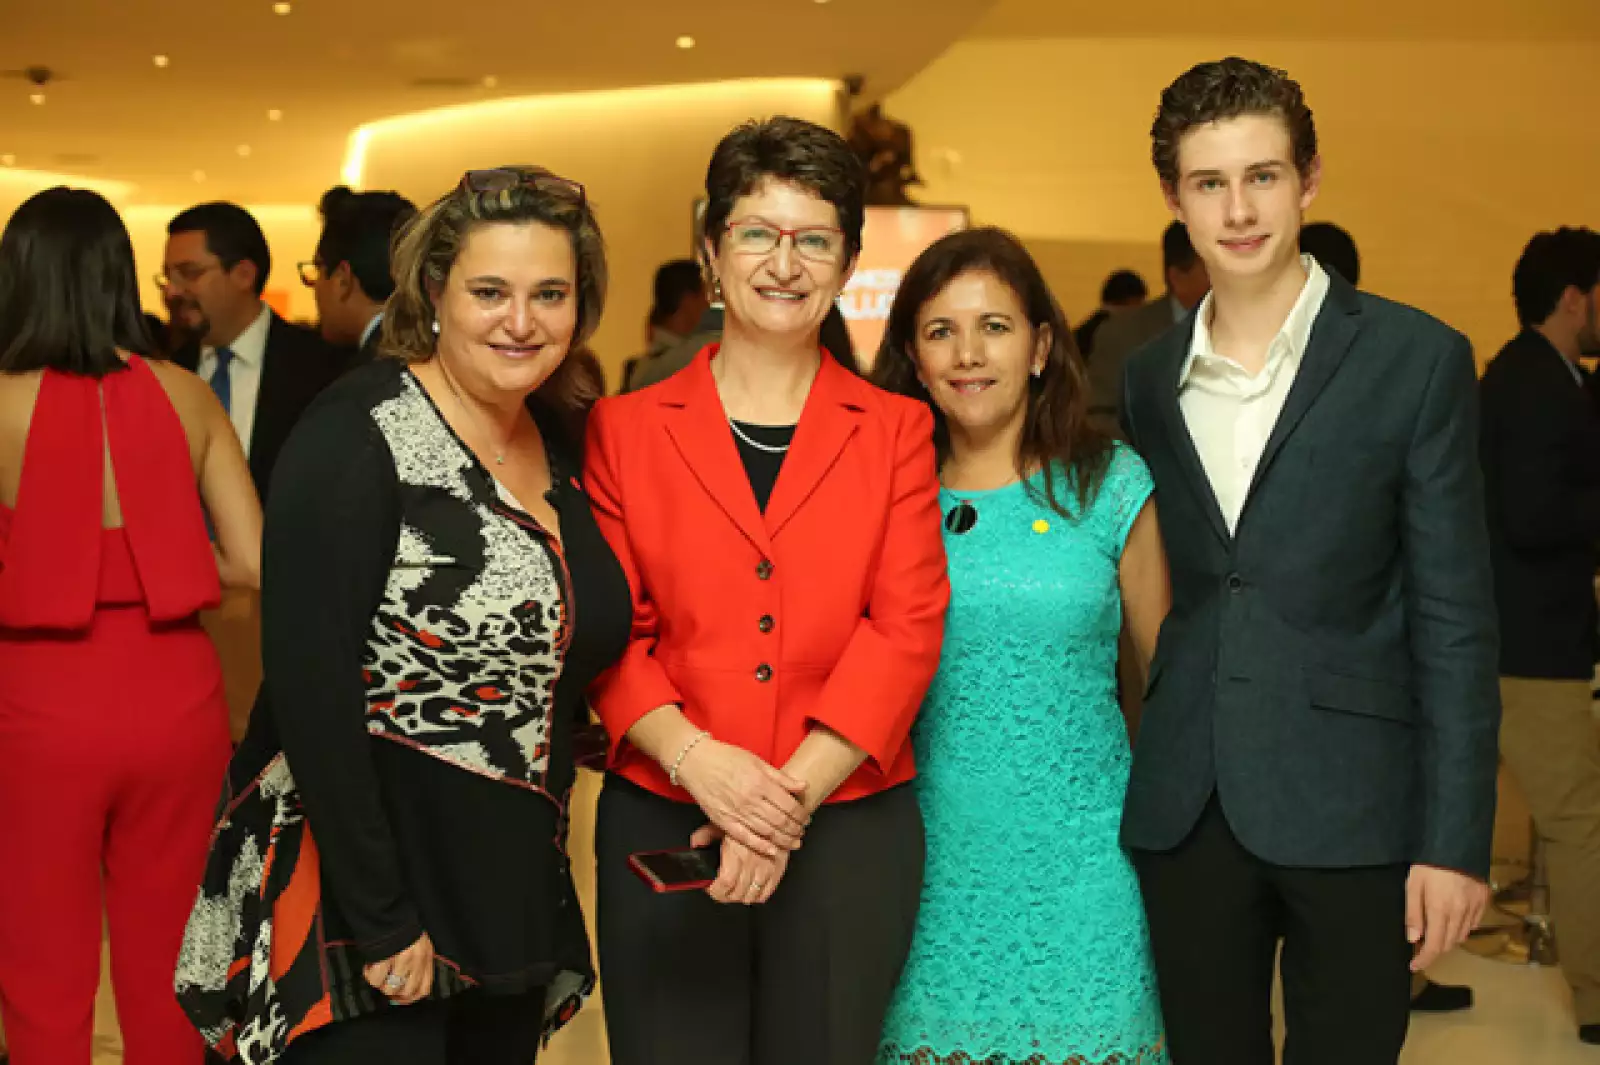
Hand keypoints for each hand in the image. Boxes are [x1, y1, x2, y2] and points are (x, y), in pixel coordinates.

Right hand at [363, 932, 434, 1005]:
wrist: (390, 912)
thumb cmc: (405, 929)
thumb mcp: (420, 945)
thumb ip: (418, 964)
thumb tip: (406, 988)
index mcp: (427, 958)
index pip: (424, 988)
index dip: (411, 999)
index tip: (400, 999)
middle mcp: (417, 961)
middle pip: (407, 992)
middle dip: (394, 994)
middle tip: (385, 985)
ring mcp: (401, 960)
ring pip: (390, 988)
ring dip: (381, 984)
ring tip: (378, 973)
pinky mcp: (385, 957)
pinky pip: (375, 979)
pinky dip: (370, 976)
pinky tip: (369, 966)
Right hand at [675, 738, 809, 856]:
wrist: (696, 762)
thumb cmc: (726, 758)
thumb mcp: (757, 761)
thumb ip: (781, 777)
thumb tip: (802, 786)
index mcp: (761, 783)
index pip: (789, 805)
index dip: (801, 814)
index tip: (805, 818)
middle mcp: (751, 799)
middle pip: (781, 821)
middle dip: (795, 829)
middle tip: (801, 832)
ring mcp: (737, 812)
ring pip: (767, 832)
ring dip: (784, 840)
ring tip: (793, 842)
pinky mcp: (724, 821)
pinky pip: (746, 838)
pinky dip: (761, 846)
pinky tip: (772, 850)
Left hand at [698, 826, 789, 905]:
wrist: (774, 813)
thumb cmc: (748, 817)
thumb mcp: (721, 822)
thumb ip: (705, 835)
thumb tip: (695, 844)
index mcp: (737, 852)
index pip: (725, 884)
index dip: (714, 891)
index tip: (709, 887)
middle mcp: (754, 863)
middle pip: (737, 894)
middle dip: (724, 895)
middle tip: (718, 889)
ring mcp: (768, 868)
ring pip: (751, 896)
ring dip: (739, 897)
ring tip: (733, 890)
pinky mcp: (779, 869)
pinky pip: (766, 893)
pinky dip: (756, 896)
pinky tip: (749, 890)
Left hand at [1406, 865, 1488, 970]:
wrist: (1454, 842)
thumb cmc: (1428, 864)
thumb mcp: (1413, 885)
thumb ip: (1413, 914)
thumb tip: (1414, 939)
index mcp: (1440, 910)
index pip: (1434, 945)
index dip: (1424, 959)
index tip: (1414, 966)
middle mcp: (1460, 913)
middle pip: (1449, 943)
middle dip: (1434, 949)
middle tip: (1420, 944)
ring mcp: (1475, 907)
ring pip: (1462, 935)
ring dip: (1448, 939)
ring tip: (1434, 931)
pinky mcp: (1484, 900)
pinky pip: (1473, 923)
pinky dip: (1462, 928)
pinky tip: (1452, 920)